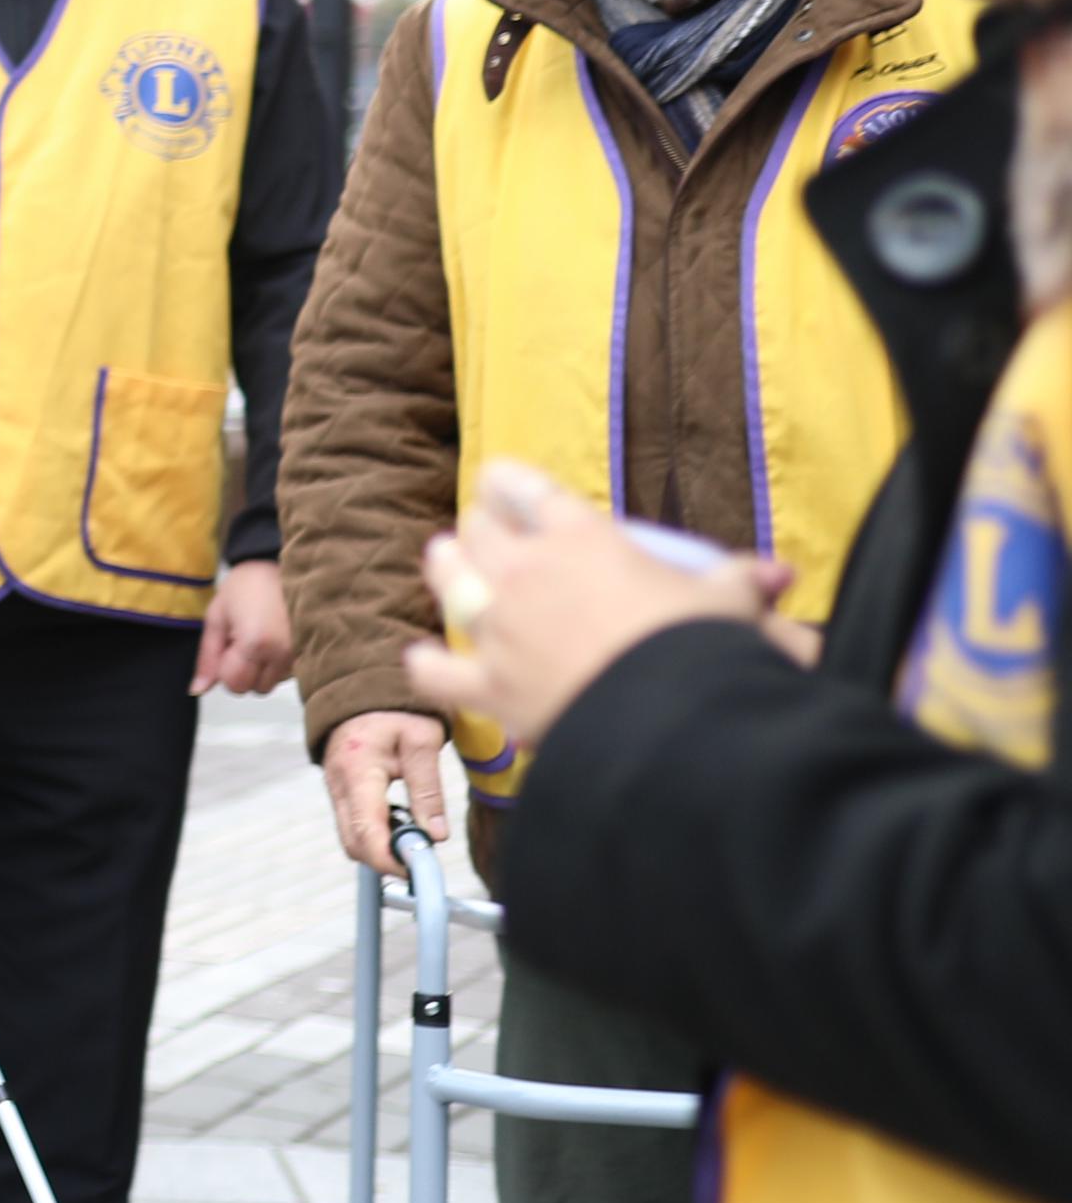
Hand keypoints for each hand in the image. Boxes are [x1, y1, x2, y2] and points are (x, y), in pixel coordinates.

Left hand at [193, 559, 293, 698]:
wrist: (287, 563)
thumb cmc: (247, 585)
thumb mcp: (217, 616)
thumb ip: (207, 656)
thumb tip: (197, 690)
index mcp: (255, 644)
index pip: (234, 685)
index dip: (226, 668)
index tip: (230, 643)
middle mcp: (282, 654)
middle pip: (255, 688)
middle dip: (245, 671)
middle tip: (245, 639)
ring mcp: (301, 655)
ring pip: (273, 683)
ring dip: (264, 668)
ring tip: (263, 636)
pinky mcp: (314, 652)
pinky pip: (290, 674)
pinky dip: (280, 664)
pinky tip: (278, 639)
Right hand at [321, 710, 450, 869]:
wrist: (364, 685)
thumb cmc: (396, 708)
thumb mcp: (422, 741)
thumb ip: (428, 788)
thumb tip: (436, 835)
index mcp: (357, 771)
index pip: (366, 831)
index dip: (389, 859)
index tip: (417, 869)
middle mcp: (338, 784)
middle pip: (353, 843)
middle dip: (385, 859)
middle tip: (421, 857)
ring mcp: (334, 789)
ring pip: (350, 837)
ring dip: (380, 847)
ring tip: (415, 837)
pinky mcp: (340, 791)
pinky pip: (352, 824)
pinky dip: (375, 834)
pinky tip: (402, 823)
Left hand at [405, 459, 779, 751]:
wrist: (674, 720)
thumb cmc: (704, 647)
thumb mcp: (731, 603)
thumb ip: (742, 581)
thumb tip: (779, 574)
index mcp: (580, 537)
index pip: (525, 489)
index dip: (506, 482)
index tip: (500, 482)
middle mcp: (527, 573)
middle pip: (477, 531)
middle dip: (478, 527)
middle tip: (481, 532)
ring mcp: (500, 629)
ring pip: (447, 583)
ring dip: (446, 569)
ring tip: (445, 561)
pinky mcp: (489, 687)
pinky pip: (435, 670)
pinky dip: (428, 663)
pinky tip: (424, 657)